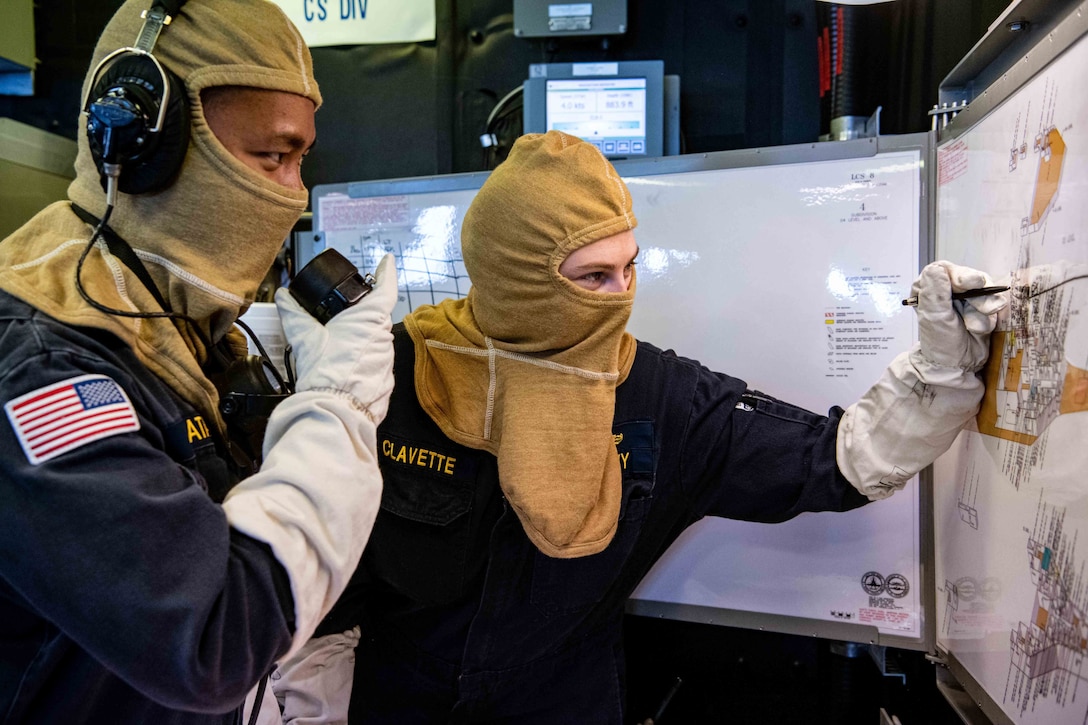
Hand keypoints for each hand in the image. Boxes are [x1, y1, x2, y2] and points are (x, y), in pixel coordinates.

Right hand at [275, 253, 397, 417]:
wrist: (335, 411)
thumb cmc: (325, 373)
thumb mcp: (304, 338)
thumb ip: (294, 314)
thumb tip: (284, 297)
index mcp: (370, 319)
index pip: (385, 288)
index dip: (386, 272)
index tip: (386, 261)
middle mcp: (384, 337)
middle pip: (377, 316)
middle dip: (361, 313)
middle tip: (342, 311)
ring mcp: (387, 359)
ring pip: (375, 340)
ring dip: (359, 339)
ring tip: (336, 345)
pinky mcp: (385, 379)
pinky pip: (374, 362)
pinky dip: (360, 359)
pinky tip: (343, 366)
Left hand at [911, 260, 1007, 370]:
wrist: (958, 365)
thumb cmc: (940, 342)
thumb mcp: (934, 317)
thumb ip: (936, 292)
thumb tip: (938, 268)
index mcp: (928, 288)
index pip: (945, 269)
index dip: (960, 275)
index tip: (971, 284)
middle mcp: (947, 289)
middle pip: (969, 277)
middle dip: (979, 296)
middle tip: (984, 309)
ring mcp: (966, 298)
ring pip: (986, 290)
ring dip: (985, 309)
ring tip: (975, 327)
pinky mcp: (981, 307)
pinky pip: (993, 303)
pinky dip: (989, 317)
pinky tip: (980, 330)